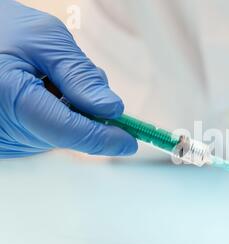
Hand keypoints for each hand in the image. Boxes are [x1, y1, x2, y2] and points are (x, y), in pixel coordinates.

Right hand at [0, 0, 137, 157]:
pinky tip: (38, 91)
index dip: (104, 138)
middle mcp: (4, 126)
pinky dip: (53, 115)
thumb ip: (80, 76)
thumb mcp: (45, 40)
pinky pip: (43, 133)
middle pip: (68, 134)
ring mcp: (4, 138)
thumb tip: (114, 109)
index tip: (130, 142)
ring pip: (59, 135)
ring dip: (69, 111)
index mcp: (11, 96)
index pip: (69, 131)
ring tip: (47, 78)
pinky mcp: (5, 141)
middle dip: (85, 112)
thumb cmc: (3, 29)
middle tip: (70, 78)